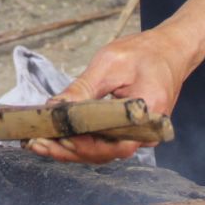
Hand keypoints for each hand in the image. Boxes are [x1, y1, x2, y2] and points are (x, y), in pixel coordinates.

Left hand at [25, 26, 196, 164]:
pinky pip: (103, 142)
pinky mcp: (129, 131)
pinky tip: (56, 136)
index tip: (56, 139)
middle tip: (36, 145)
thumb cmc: (143, 53)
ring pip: (102, 151)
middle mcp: (146, 134)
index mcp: (148, 116)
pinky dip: (80, 141)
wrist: (169, 50)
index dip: (83, 146)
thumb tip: (54, 107)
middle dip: (68, 151)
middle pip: (104, 153)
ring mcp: (138, 135)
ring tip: (39, 143)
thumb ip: (83, 88)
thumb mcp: (110, 63)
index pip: (114, 145)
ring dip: (70, 149)